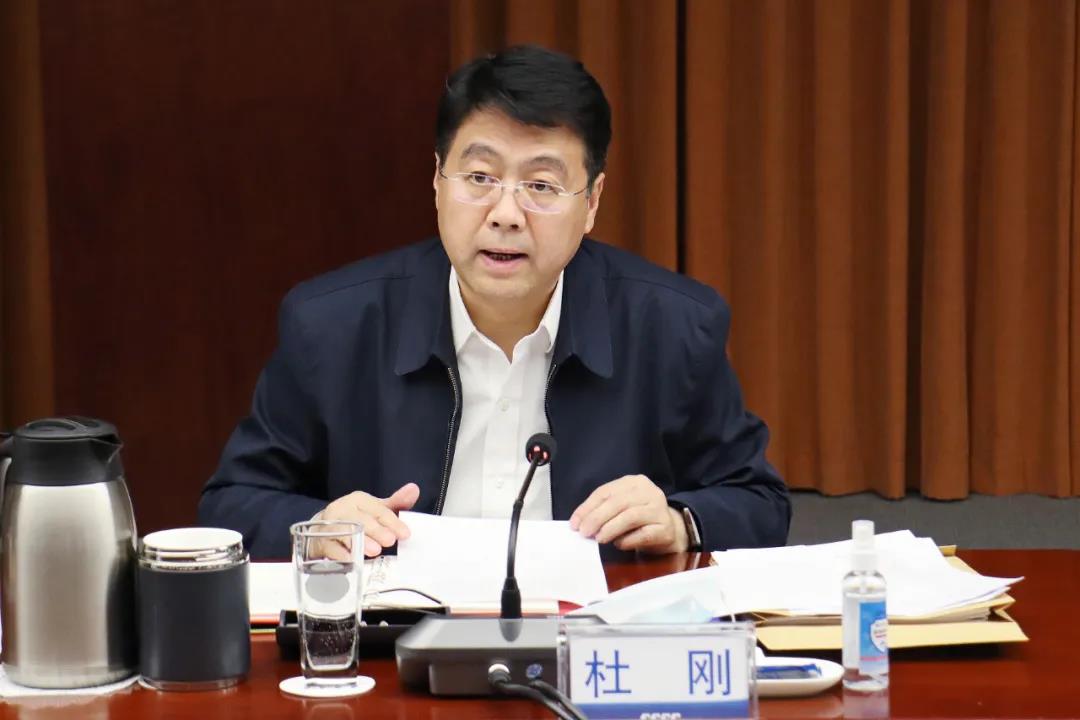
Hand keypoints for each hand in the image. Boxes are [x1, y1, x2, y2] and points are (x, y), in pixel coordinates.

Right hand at [318, 483, 419, 557]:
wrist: (322, 531)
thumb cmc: (355, 520)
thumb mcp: (375, 510)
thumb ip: (396, 503)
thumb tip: (414, 489)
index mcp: (358, 500)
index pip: (378, 510)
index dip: (392, 522)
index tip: (405, 534)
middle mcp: (342, 510)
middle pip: (361, 519)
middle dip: (376, 530)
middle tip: (389, 541)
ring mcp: (329, 526)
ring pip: (345, 532)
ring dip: (360, 541)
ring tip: (374, 551)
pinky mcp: (319, 542)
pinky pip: (330, 547)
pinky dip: (341, 554)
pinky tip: (351, 559)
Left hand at [569, 475, 687, 553]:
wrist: (670, 529)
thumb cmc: (639, 517)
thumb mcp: (621, 507)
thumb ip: (602, 510)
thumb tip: (579, 523)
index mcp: (634, 482)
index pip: (605, 492)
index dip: (587, 508)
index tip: (574, 523)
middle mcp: (648, 491)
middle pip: (617, 503)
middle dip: (596, 518)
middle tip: (584, 532)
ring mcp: (659, 509)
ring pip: (630, 516)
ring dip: (610, 529)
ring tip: (599, 538)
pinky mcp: (665, 528)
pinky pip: (643, 534)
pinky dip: (627, 540)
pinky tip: (619, 544)